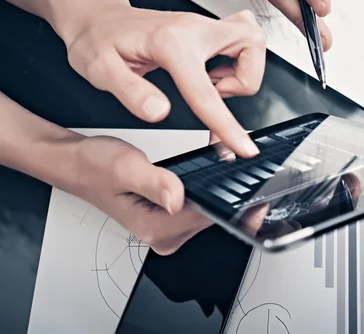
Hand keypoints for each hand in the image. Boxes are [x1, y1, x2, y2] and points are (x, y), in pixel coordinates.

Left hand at [62, 0, 264, 156]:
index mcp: (168, 43)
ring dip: (242, 70)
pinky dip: (237, 60)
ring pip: (251, 40)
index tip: (243, 146)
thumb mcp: (100, 71)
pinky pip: (240, 39)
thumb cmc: (98, 41)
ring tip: (209, 84)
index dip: (227, 124)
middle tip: (215, 94)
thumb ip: (131, 92)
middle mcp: (192, 28)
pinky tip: (209, 73)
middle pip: (251, 44)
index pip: (205, 91)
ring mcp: (201, 25)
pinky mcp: (204, 28)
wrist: (97, 18)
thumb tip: (159, 112)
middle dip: (245, 79)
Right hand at [71, 134, 268, 254]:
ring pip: (206, 210)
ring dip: (218, 188)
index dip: (235, 201)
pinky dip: (206, 187)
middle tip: (240, 161)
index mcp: (156, 227)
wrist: (78, 164)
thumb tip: (178, 196)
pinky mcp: (167, 217)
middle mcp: (163, 234)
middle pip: (212, 216)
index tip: (254, 186)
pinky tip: (210, 169)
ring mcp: (166, 227)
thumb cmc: (95, 166)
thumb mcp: (125, 167)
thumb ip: (155, 182)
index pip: (209, 218)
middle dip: (229, 191)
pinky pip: (197, 205)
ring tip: (225, 159)